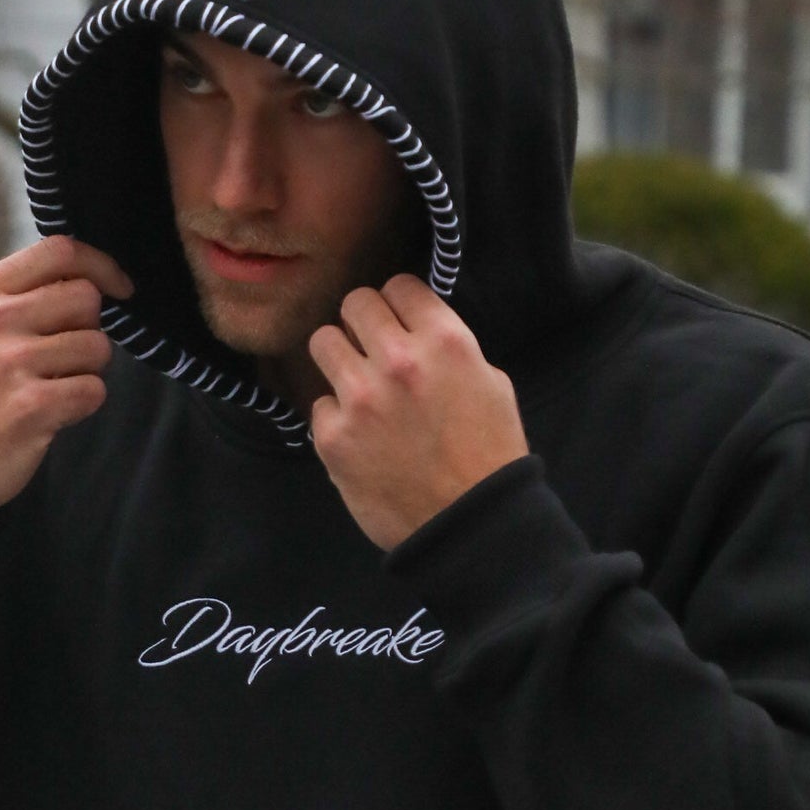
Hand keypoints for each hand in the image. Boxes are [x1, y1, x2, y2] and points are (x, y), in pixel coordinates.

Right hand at [0, 236, 132, 511]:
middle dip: (89, 329)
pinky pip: (94, 391)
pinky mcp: (29, 407)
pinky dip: (83, 405)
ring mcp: (9, 363)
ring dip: (86, 371)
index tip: (119, 288)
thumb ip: (20, 296)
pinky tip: (52, 414)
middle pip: (86, 299)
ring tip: (51, 387)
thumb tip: (92, 277)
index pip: (60, 251)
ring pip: (97, 347)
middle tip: (63, 358)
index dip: (102, 266)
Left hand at [307, 274, 526, 550]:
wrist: (468, 524)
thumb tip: (414, 329)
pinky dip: (336, 418)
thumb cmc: (488, 455)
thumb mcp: (490, 383)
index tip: (398, 321)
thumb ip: (449, 348)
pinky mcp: (332, 436)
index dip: (399, 303)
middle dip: (363, 322)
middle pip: (355, 303)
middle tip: (371, 347)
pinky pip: (319, 404)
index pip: (399, 285)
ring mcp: (360, 398)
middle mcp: (398, 360)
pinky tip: (360, 436)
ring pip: (323, 341)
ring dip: (339, 359)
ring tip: (356, 384)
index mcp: (445, 341)